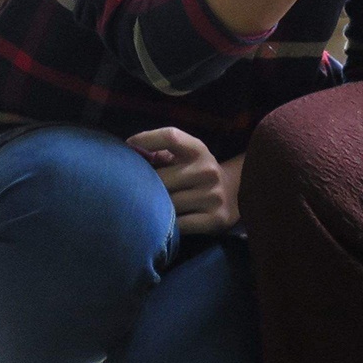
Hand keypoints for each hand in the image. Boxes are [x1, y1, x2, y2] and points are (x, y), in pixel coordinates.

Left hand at [128, 127, 243, 234]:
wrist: (234, 193)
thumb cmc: (196, 172)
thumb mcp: (186, 157)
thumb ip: (161, 155)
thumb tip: (127, 155)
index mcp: (198, 150)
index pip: (171, 136)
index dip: (146, 139)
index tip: (128, 147)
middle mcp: (207, 170)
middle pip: (161, 178)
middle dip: (145, 186)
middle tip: (134, 191)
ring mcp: (213, 195)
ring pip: (169, 204)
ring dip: (156, 208)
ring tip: (151, 208)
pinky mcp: (215, 219)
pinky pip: (179, 225)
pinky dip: (169, 226)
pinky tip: (167, 223)